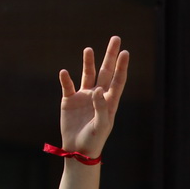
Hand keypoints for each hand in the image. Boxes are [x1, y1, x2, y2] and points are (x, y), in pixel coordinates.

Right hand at [58, 36, 128, 156]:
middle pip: (105, 71)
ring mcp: (83, 97)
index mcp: (109, 101)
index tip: (125, 53)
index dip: (121, 66)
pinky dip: (66, 79)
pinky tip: (64, 73)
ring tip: (88, 50)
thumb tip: (97, 89)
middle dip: (110, 56)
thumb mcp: (101, 125)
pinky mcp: (69, 100)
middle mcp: (97, 95)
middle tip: (116, 39)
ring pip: (87, 75)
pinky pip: (67, 86)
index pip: (117, 80)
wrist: (78, 150)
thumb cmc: (94, 140)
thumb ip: (101, 107)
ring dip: (88, 62)